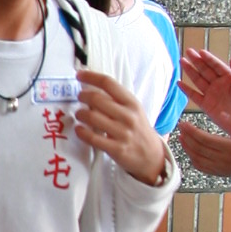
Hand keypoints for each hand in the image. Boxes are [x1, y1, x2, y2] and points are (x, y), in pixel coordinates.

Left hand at [76, 68, 168, 185]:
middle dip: (82, 96)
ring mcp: (123, 133)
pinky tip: (79, 129)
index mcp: (132, 103)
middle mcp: (128, 116)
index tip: (79, 75)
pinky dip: (81, 132)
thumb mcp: (133, 110)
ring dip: (80, 114)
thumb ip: (116, 99)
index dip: (90, 76)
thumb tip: (91, 87)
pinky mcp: (116, 149)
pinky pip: (92, 138)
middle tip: (79, 98)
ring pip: (92, 117)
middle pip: (97, 99)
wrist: (151, 155)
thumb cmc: (138, 129)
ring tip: (79, 114)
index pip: (108, 83)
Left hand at [177, 116, 230, 181]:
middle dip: (186, 136)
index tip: (184, 123)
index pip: (204, 139)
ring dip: (186, 147)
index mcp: (229, 147)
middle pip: (198, 148)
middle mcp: (222, 159)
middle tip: (180, 126)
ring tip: (181, 136)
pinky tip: (189, 149)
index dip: (191, 131)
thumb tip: (221, 113)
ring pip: (196, 158)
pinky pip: (200, 166)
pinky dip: (192, 158)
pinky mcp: (217, 173)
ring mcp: (219, 168)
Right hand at [179, 45, 230, 141]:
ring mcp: (211, 94)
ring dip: (190, 71)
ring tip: (182, 61)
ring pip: (198, 80)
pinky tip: (179, 83)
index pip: (216, 65)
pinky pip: (194, 95)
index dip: (208, 58)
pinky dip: (186, 89)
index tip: (200, 51)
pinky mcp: (206, 105)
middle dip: (196, 61)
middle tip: (188, 51)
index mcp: (228, 78)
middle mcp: (218, 84)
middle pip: (205, 70)